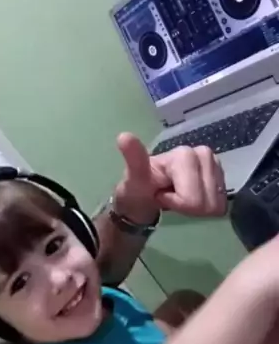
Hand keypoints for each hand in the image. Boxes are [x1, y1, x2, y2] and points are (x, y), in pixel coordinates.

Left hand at [113, 133, 227, 223]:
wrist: (142, 199)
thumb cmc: (138, 190)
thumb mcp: (132, 179)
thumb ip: (133, 160)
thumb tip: (124, 136)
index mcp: (184, 154)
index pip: (192, 199)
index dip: (176, 202)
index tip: (161, 193)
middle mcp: (203, 154)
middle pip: (207, 203)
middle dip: (186, 206)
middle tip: (168, 195)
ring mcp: (214, 165)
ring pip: (215, 205)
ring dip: (195, 207)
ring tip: (176, 195)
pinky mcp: (220, 177)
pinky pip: (220, 205)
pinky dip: (203, 206)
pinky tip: (188, 197)